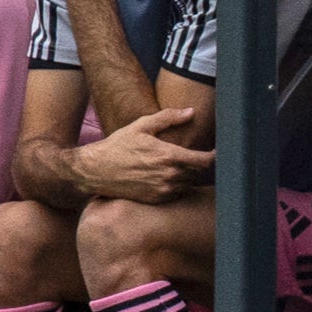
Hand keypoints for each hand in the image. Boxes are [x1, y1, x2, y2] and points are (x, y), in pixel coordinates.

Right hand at [70, 107, 214, 202]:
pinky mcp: (156, 200)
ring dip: (185, 176)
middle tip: (188, 156)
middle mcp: (169, 175)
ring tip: (173, 166)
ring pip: (187, 184)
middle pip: (196, 172)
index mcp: (168, 155)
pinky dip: (174, 186)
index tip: (216, 153)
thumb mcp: (141, 126)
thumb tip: (191, 112)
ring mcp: (162, 190)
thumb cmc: (118, 146)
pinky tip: (163, 177)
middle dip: (195, 164)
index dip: (213, 156)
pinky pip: (175, 194)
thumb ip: (168, 118)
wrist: (95, 170)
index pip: (203, 160)